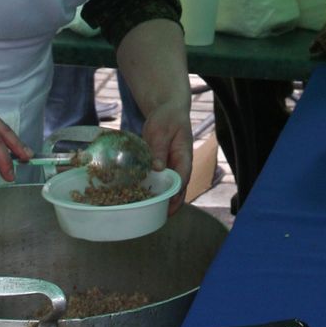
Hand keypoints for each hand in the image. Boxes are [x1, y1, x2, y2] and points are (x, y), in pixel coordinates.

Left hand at [141, 98, 194, 214]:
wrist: (167, 110)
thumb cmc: (167, 118)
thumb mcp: (161, 130)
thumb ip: (159, 148)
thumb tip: (157, 168)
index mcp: (184, 156)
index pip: (183, 178)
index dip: (177, 192)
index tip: (168, 204)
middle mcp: (180, 165)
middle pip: (179, 189)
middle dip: (170, 204)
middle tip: (156, 216)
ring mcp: (172, 167)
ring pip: (170, 188)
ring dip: (162, 200)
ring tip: (148, 212)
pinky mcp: (162, 167)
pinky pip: (160, 182)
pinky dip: (153, 190)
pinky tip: (141, 198)